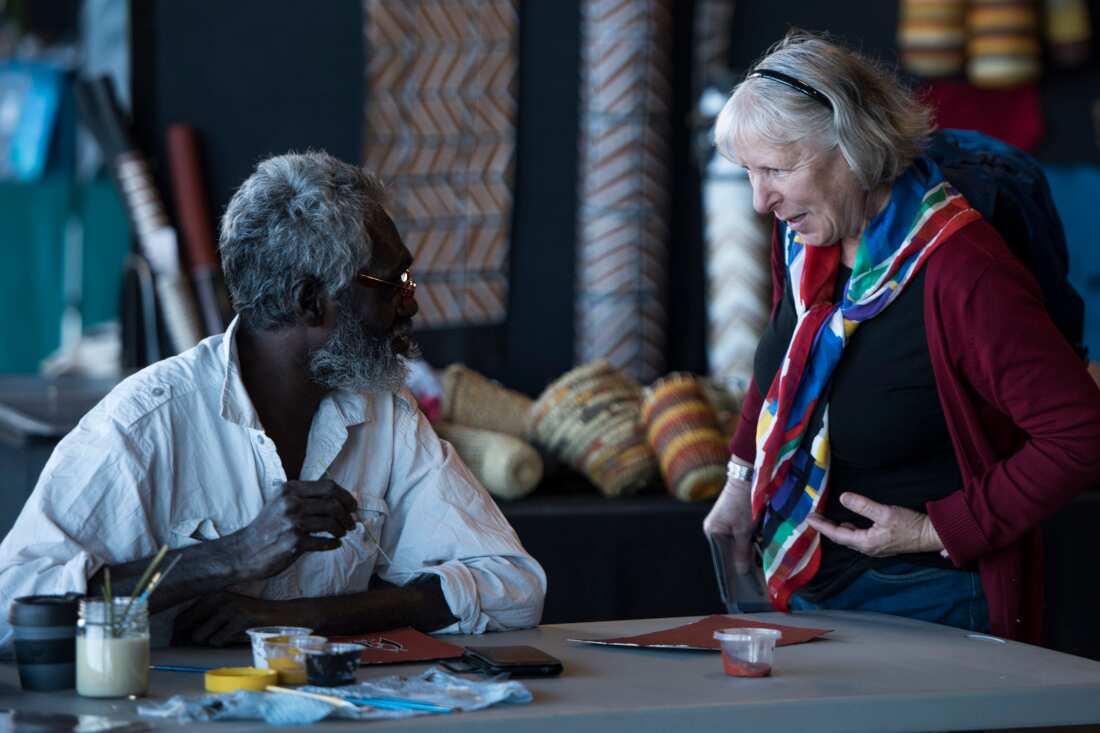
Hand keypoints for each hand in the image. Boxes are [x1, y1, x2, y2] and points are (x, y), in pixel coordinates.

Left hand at [172, 592, 300, 646]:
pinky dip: (221, 642)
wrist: (278, 613)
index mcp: (212, 596)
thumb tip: (179, 637)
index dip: (176, 633)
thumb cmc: (248, 615)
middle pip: (186, 626)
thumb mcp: (225, 610)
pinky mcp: (239, 618)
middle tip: (194, 648)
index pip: (181, 617)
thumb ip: (205, 619)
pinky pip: (217, 639)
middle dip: (185, 640)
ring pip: (200, 635)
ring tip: (220, 637)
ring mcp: (229, 608)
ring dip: (207, 641)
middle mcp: (218, 599)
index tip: (177, 645)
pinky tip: (231, 637)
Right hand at [229, 478, 357, 580]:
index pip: (329, 486)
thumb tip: (340, 499)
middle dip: (347, 515)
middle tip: (351, 523)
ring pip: (331, 523)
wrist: (245, 551)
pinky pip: (324, 542)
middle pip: (333, 504)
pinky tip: (334, 544)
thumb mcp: (282, 502)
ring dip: (342, 529)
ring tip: (342, 533)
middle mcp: (291, 503)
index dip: (346, 496)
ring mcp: (292, 523)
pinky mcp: (294, 542)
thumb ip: (305, 497)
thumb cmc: (268, 527)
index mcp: (290, 489)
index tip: (352, 506)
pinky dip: (333, 543)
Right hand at [703, 470, 756, 574]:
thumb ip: (741, 552)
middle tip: (758, 572)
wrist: (749, 477)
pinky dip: (751, 538)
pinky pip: (742, 534)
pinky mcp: (735, 517)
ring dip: (750, 548)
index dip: (734, 568)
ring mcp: (725, 522)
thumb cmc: (743, 503)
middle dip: (744, 558)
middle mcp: (716, 528)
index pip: (722, 556)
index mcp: (712, 532)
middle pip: (730, 550)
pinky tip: (761, 543)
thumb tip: (740, 572)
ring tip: (762, 559)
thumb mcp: (743, 530)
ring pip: (738, 542)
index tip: (748, 581)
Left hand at [805, 492, 941, 557]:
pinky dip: (847, 529)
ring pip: (849, 538)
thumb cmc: (910, 525)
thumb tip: (843, 497)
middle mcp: (867, 547)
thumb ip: (863, 506)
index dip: (821, 526)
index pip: (836, 534)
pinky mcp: (880, 543)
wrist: (930, 535)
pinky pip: (857, 537)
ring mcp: (874, 546)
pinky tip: (846, 523)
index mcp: (866, 542)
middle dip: (826, 528)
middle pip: (840, 538)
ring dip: (836, 529)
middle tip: (813, 517)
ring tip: (824, 519)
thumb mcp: (885, 512)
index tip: (808, 518)